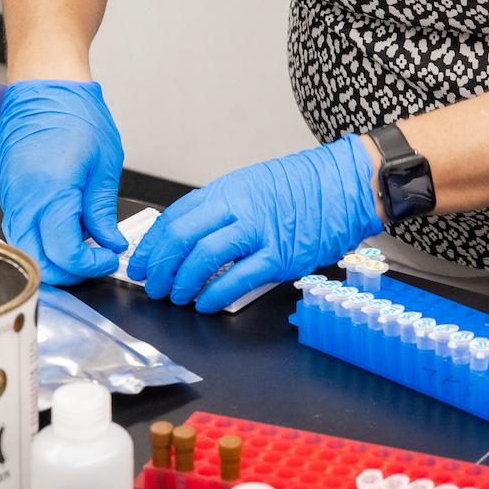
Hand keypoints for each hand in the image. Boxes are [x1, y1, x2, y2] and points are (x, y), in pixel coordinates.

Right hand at [0, 80, 127, 285]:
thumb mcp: (104, 164)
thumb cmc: (76, 113)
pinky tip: (66, 229)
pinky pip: (21, 230)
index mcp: (51, 191)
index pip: (64, 253)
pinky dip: (42, 240)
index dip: (90, 266)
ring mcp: (11, 197)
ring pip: (26, 249)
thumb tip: (109, 243)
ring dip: (54, 258)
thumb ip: (102, 211)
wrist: (44, 85)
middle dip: (68, 272)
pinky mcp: (9, 193)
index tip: (109, 259)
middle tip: (96, 260)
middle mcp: (23, 200)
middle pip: (37, 262)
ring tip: (85, 244)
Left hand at [128, 135, 379, 313]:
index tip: (141, 261)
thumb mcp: (253, 185)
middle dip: (159, 266)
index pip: (175, 217)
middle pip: (182, 238)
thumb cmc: (304, 186)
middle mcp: (239, 208)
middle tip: (151, 284)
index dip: (152, 244)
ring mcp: (260, 233)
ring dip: (182, 283)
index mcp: (228, 190)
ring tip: (176, 297)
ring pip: (204, 259)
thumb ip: (222, 209)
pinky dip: (215, 296)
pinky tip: (206, 304)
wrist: (347, 184)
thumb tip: (188, 239)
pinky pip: (237, 280)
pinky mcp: (280, 257)